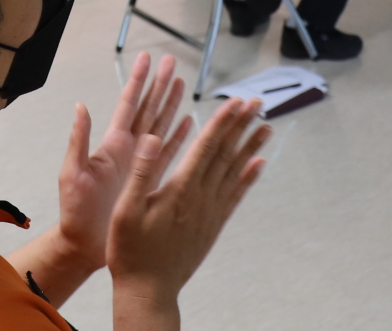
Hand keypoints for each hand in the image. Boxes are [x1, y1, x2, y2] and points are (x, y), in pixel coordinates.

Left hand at [58, 55, 185, 270]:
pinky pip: (169, 153)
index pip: (129, 105)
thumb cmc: (75, 211)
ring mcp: (141, 163)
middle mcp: (129, 149)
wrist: (85, 244)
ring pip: (161, 126)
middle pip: (149, 109)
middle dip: (160, 85)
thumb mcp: (73, 173)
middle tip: (172, 61)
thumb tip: (80, 106)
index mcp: (112, 145)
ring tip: (182, 82)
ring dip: (171, 104)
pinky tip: (188, 122)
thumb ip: (79, 141)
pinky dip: (178, 136)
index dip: (138, 81)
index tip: (147, 58)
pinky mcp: (150, 180)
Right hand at [107, 96, 269, 321]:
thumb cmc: (131, 252)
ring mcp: (210, 213)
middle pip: (226, 154)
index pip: (206, 147)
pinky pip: (235, 196)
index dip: (222, 122)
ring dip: (251, 147)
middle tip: (258, 103)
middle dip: (241, 125)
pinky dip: (248, 178)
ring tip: (266, 126)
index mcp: (180, 190)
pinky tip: (258, 165)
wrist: (148, 290)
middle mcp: (201, 198)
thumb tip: (153, 137)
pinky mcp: (213, 226)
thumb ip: (142, 172)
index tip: (237, 101)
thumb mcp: (125, 210)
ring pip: (235, 172)